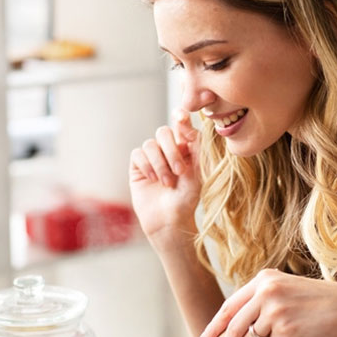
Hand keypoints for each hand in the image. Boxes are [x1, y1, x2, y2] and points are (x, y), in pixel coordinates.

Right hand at [129, 111, 202, 240]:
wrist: (170, 220)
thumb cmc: (187, 199)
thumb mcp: (198, 173)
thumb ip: (196, 149)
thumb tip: (189, 126)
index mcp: (186, 148)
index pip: (182, 126)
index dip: (181, 118)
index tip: (181, 117)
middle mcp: (168, 150)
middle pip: (164, 132)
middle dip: (172, 150)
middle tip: (180, 171)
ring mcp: (152, 157)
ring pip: (150, 144)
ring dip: (160, 163)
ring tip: (167, 183)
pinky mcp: (138, 166)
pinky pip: (138, 154)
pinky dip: (147, 165)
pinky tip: (154, 180)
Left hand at [197, 269, 336, 336]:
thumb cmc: (318, 304)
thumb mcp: (286, 294)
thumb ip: (261, 307)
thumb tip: (232, 335)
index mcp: (264, 279)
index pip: (229, 306)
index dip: (214, 326)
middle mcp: (267, 292)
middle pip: (233, 327)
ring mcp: (276, 310)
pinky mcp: (287, 330)